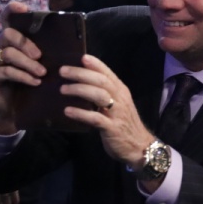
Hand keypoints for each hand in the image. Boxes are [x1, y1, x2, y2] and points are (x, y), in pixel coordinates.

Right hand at [0, 2, 46, 134]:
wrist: (15, 108)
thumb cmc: (31, 81)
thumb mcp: (41, 64)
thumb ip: (47, 51)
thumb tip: (71, 43)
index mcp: (12, 39)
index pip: (7, 18)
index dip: (12, 10)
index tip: (22, 7)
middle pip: (8, 33)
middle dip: (26, 43)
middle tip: (41, 56)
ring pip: (8, 52)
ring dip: (28, 63)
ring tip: (42, 72)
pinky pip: (6, 70)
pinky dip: (23, 75)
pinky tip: (35, 81)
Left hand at [57, 55, 154, 177]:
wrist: (139, 146)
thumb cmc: (124, 124)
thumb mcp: (118, 105)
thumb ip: (104, 94)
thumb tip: (82, 84)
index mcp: (121, 91)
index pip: (108, 73)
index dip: (95, 64)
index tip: (81, 57)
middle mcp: (120, 99)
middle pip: (101, 81)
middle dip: (81, 74)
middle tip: (63, 71)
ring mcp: (117, 113)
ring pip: (99, 96)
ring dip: (79, 90)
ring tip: (63, 89)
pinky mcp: (112, 128)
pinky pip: (95, 118)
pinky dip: (80, 113)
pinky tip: (68, 111)